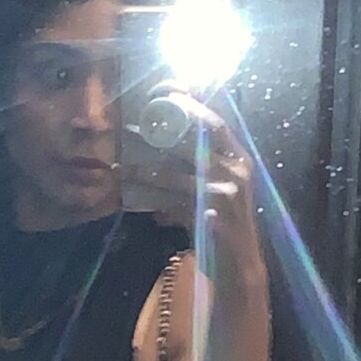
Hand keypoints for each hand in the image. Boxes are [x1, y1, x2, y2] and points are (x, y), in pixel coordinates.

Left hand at [121, 98, 267, 297]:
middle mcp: (237, 171)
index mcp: (241, 159)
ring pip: (176, 172)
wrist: (238, 272)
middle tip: (136, 120)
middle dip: (167, 122)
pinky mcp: (210, 219)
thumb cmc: (224, 230)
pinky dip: (149, 201)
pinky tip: (129, 198)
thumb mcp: (220, 192)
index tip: (164, 89)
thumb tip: (166, 148)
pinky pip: (171, 204)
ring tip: (120, 164)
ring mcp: (225, 194)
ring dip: (143, 168)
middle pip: (200, 134)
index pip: (217, 119)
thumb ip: (200, 170)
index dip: (190, 100)